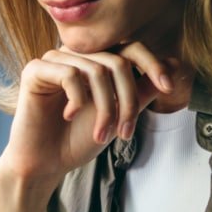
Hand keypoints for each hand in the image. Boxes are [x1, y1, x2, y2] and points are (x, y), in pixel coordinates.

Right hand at [0, 41, 188, 186]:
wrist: (45, 164)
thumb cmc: (78, 139)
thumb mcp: (119, 115)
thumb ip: (142, 90)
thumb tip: (175, 65)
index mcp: (95, 61)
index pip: (130, 48)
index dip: (152, 63)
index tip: (168, 87)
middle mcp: (75, 55)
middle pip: (117, 61)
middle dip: (128, 100)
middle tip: (125, 132)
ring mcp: (54, 60)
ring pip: (96, 70)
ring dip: (105, 109)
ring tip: (101, 134)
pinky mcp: (35, 70)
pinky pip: (69, 74)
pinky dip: (78, 100)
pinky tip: (69, 116)